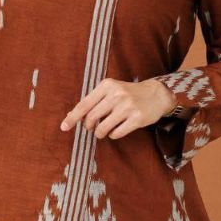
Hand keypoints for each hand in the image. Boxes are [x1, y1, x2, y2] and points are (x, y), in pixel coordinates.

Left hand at [60, 77, 176, 139]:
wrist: (156, 94)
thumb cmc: (128, 94)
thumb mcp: (111, 90)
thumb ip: (94, 101)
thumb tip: (73, 116)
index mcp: (107, 85)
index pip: (84, 104)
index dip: (72, 117)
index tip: (64, 127)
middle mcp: (116, 95)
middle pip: (91, 118)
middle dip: (89, 126)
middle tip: (92, 127)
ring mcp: (127, 107)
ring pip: (102, 128)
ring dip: (100, 133)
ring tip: (104, 130)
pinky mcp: (137, 119)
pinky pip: (116, 134)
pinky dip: (113, 135)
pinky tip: (117, 129)